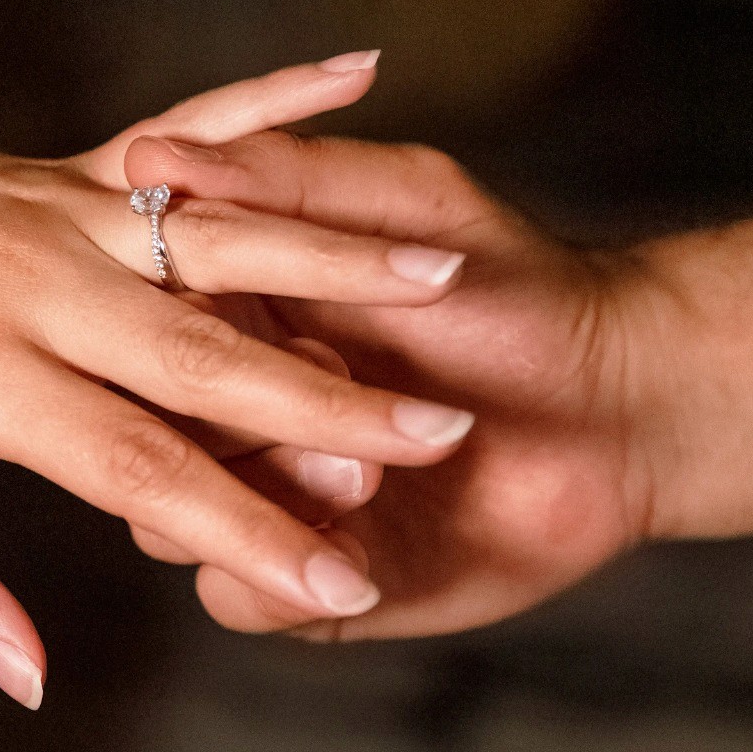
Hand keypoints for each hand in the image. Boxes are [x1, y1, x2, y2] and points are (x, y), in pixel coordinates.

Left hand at [0, 17, 472, 700]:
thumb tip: (32, 676)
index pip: (137, 466)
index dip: (242, 529)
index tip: (339, 583)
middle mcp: (39, 286)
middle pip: (207, 352)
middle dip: (332, 404)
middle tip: (443, 437)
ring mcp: (64, 211)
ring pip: (222, 238)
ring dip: (337, 258)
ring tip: (445, 274)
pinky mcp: (72, 164)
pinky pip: (190, 123)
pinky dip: (277, 94)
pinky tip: (360, 70)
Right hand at [124, 128, 680, 640]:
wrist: (618, 407)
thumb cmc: (513, 287)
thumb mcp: (404, 205)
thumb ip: (285, 178)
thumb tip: (151, 152)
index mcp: (230, 310)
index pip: (134, 328)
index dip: (187, 332)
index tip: (291, 326)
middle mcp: (228, 404)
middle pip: (140, 430)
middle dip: (240, 423)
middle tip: (346, 393)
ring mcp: (262, 491)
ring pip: (166, 521)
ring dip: (265, 498)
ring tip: (373, 478)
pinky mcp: (304, 574)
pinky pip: (229, 599)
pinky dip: (279, 583)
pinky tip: (362, 552)